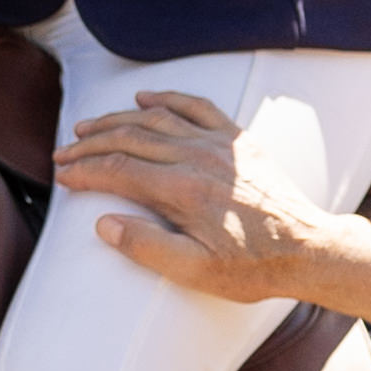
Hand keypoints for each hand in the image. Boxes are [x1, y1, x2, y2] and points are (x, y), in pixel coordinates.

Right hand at [52, 90, 326, 304]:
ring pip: (156, 119)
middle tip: (63, 153)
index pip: (118, 171)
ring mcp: (219, 144)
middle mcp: (198, 158)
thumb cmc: (252, 267)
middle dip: (90, 144)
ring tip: (88, 126)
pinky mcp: (238, 140)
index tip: (62, 176)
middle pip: (129, 139)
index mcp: (183, 191)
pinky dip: (167, 99)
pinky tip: (144, 98)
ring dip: (117, 119)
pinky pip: (196, 107)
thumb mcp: (196, 272)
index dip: (84, 171)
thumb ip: (146, 247)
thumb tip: (103, 223)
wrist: (308, 249)